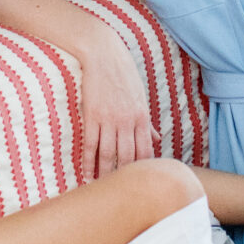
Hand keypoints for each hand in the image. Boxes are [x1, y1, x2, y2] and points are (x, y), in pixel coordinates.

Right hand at [76, 38, 156, 177]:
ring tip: (102, 185)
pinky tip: (87, 172)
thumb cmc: (123, 73)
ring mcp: (109, 119)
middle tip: (120, 189)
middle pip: (128, 156)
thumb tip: (157, 138)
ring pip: (108, 154)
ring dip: (105, 172)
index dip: (143, 169)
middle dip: (124, 175)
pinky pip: (90, 144)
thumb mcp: (140, 95)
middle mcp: (127, 121)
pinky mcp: (92, 115)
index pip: (145, 151)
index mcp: (141, 116)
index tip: (140, 181)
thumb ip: (146, 121)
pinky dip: (89, 161)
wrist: (103, 53)